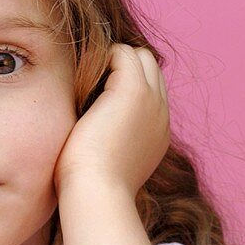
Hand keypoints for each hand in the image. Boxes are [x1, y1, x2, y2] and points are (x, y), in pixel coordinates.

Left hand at [54, 44, 169, 198]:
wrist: (97, 192)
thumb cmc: (90, 186)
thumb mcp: (106, 163)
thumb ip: (108, 143)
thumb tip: (91, 132)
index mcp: (156, 133)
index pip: (151, 92)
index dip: (125, 85)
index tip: (96, 93)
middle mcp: (160, 114)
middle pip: (151, 69)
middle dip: (123, 66)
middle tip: (91, 80)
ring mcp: (151, 100)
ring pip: (141, 56)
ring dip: (114, 60)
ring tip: (86, 78)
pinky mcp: (133, 90)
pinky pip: (123, 53)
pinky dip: (103, 57)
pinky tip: (83, 75)